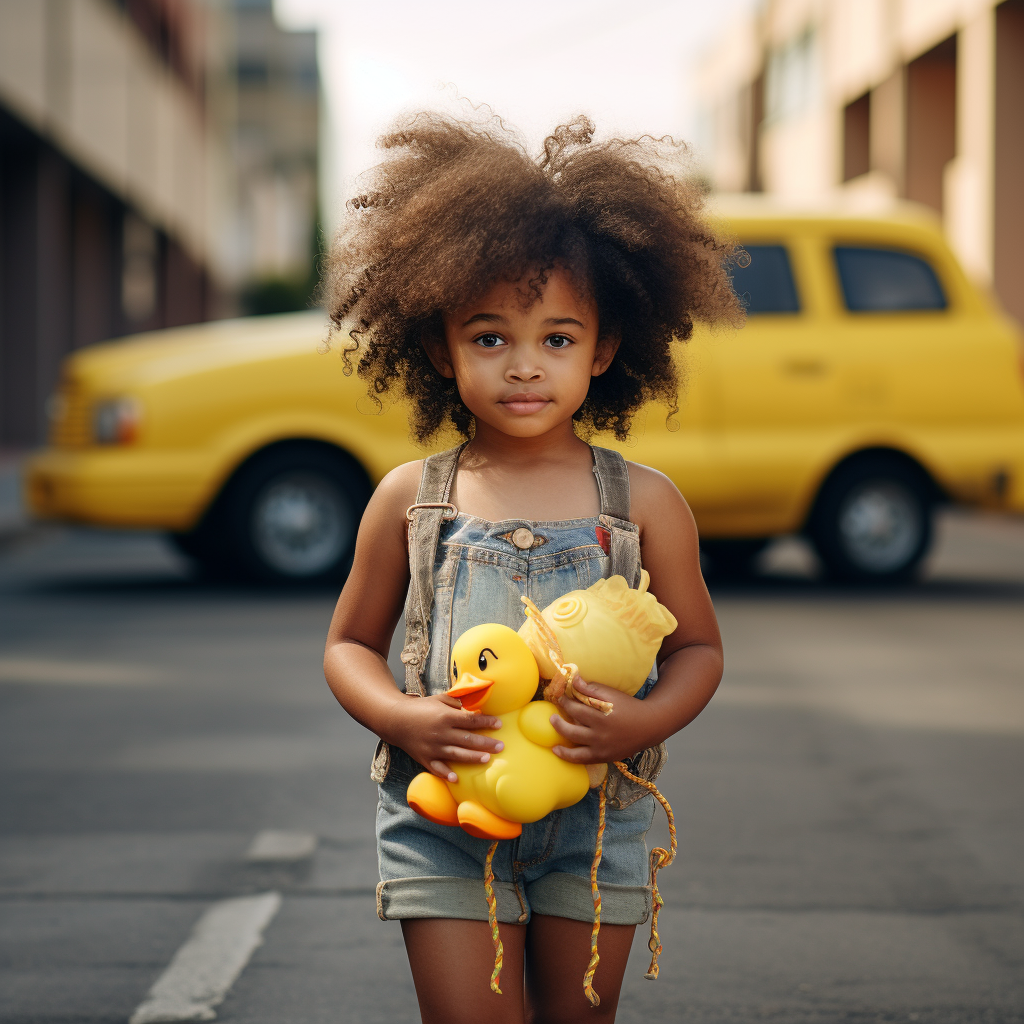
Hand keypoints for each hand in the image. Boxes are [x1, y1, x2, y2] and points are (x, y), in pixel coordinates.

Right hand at [386, 693, 503, 781]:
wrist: (395, 720)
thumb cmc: (420, 708)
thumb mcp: (439, 699)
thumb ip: (456, 702)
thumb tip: (474, 708)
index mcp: (445, 716)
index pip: (470, 720)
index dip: (486, 722)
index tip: (499, 725)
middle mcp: (440, 733)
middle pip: (467, 739)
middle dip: (486, 743)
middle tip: (501, 747)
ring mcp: (432, 747)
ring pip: (456, 754)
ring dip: (472, 757)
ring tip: (487, 759)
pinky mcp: (424, 758)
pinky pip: (437, 768)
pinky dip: (446, 774)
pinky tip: (456, 778)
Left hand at [550, 677, 654, 764]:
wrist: (649, 726)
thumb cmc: (628, 707)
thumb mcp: (611, 694)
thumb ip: (591, 688)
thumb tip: (573, 679)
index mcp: (601, 715)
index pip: (576, 709)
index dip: (565, 703)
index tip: (560, 698)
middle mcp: (600, 734)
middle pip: (572, 729)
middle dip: (559, 722)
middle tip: (552, 716)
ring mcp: (602, 748)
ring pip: (575, 748)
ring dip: (561, 742)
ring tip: (553, 736)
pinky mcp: (605, 757)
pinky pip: (583, 759)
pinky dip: (569, 757)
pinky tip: (559, 752)